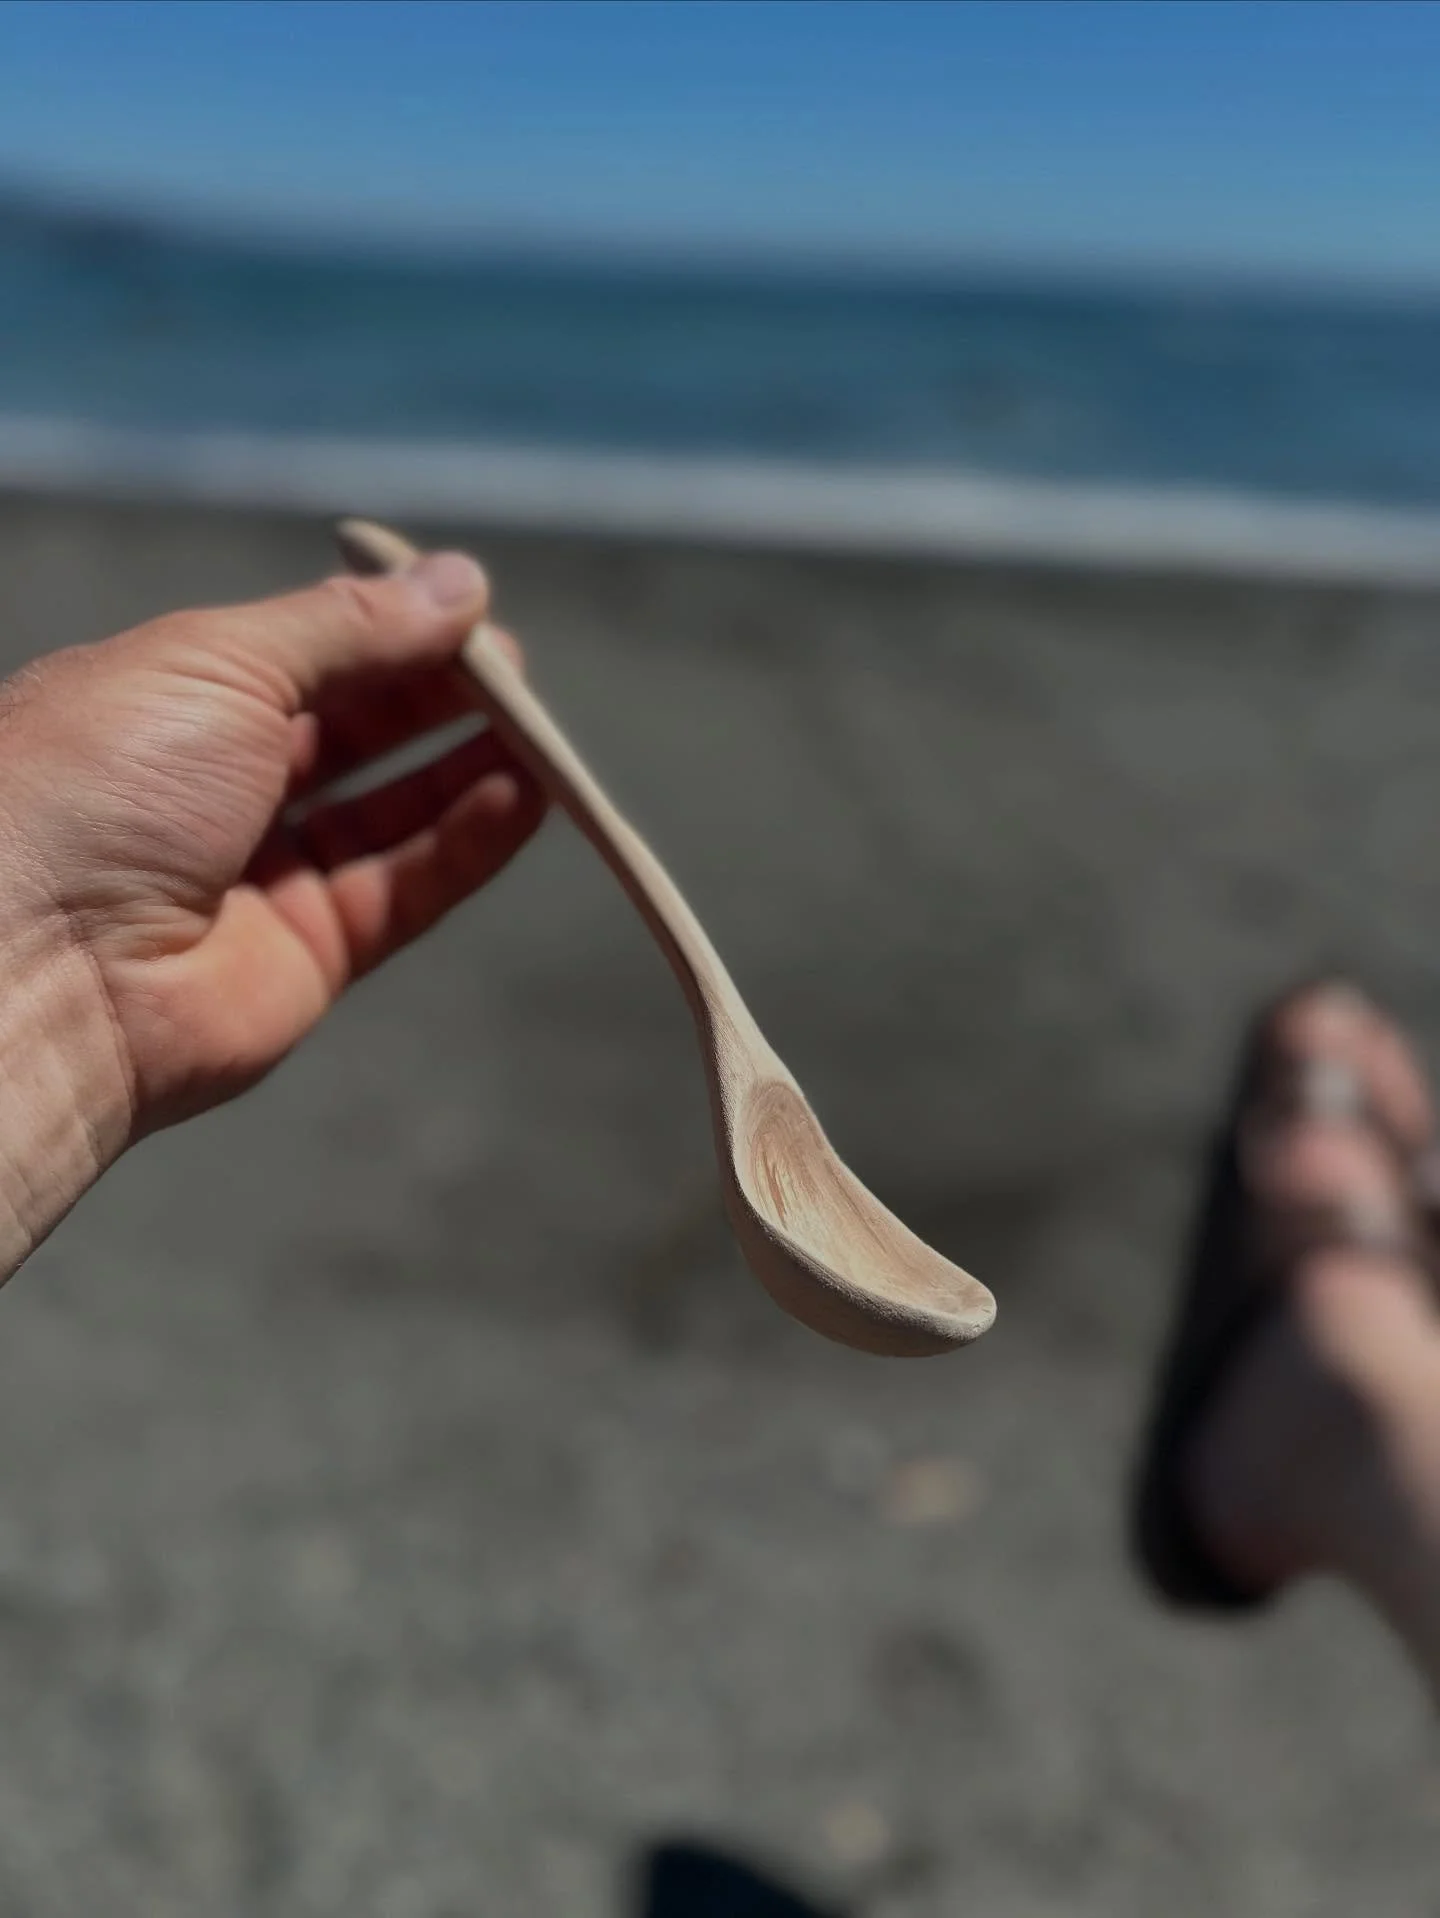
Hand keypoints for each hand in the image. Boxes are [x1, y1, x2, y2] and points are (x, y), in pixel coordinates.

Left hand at [0, 549, 544, 1269]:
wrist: (37, 965)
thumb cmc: (101, 782)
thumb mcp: (223, 662)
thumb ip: (352, 629)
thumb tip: (460, 583)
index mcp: (171, 699)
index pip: (305, 655)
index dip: (389, 630)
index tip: (472, 610)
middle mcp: (215, 786)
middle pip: (357, 733)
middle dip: (440, 698)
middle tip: (522, 673)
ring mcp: (263, 875)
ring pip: (391, 814)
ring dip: (471, 770)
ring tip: (544, 736)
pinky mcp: (308, 954)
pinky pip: (405, 887)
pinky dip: (468, 842)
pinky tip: (525, 797)